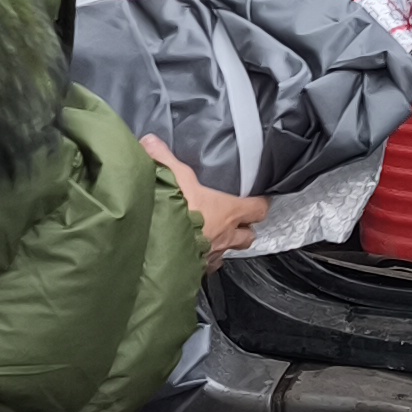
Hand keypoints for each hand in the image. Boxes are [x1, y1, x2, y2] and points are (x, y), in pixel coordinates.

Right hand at [140, 133, 268, 263]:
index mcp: (228, 211)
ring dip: (224, 245)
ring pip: (228, 252)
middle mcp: (225, 235)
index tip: (259, 199)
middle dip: (245, 229)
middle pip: (248, 236)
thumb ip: (163, 157)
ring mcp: (211, 255)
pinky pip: (206, 266)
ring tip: (213, 237)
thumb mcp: (171, 175)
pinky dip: (203, 260)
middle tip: (236, 221)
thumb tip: (151, 141)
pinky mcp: (196, 270)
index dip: (260, 203)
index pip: (258, 208)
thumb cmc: (174, 211)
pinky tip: (192, 254)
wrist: (158, 246)